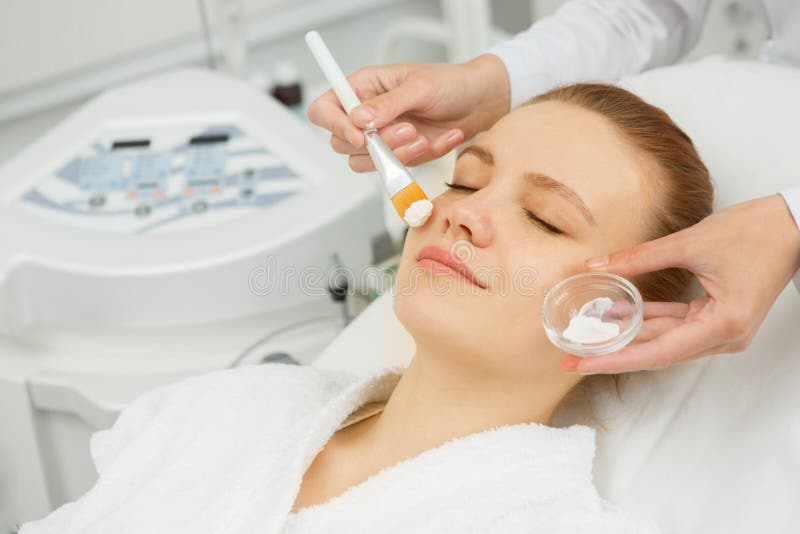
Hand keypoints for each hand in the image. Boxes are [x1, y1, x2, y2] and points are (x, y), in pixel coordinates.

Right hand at [306, 54, 509, 171]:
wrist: (479, 103)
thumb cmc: (450, 83)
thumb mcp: (419, 87)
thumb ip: (387, 104)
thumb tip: (359, 118)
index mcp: (362, 88)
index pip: (324, 110)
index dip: (334, 125)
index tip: (359, 135)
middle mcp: (366, 115)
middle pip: (342, 142)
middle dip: (376, 143)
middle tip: (406, 130)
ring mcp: (381, 138)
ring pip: (366, 161)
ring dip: (396, 154)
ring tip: (423, 136)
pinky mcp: (398, 155)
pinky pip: (396, 168)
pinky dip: (420, 158)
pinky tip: (438, 139)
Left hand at [561, 194, 799, 373]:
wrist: (794, 225)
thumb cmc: (754, 233)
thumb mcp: (688, 243)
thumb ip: (637, 258)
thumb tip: (595, 266)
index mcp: (722, 326)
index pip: (656, 352)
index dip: (615, 360)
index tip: (581, 364)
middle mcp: (723, 337)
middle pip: (657, 352)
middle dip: (613, 353)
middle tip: (571, 356)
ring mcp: (722, 331)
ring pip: (664, 340)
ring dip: (628, 337)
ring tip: (587, 335)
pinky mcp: (718, 318)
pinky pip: (676, 326)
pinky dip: (648, 321)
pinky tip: (618, 315)